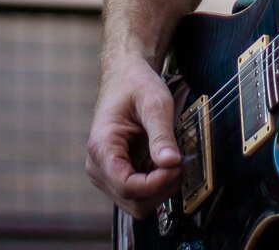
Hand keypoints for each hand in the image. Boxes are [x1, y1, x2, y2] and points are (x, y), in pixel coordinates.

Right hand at [85, 55, 180, 217]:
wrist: (126, 75)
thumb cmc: (136, 84)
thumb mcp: (154, 102)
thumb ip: (162, 134)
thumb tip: (172, 163)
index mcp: (101, 147)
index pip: (126, 186)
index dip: (154, 184)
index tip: (176, 167)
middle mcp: (99, 167)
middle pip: (132, 201)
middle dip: (160, 188)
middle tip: (179, 163)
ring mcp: (107, 174)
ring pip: (136, 202)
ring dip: (160, 188)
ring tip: (173, 161)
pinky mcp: (117, 175)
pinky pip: (139, 193)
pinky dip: (156, 184)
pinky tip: (164, 162)